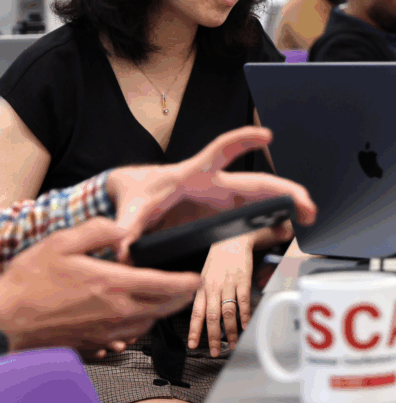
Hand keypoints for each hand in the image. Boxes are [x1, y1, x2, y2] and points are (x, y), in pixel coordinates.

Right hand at [0, 218, 199, 352]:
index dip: (188, 282)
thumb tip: (123, 230)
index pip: (166, 285)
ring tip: (162, 297)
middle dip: (182, 297)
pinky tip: (132, 314)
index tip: (199, 277)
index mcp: (114, 285)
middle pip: (165, 308)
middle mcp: (116, 312)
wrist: (3, 321)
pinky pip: (127, 337)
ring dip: (160, 311)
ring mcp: (106, 331)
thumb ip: (98, 230)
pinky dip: (137, 325)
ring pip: (148, 324)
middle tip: (189, 287)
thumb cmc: (28, 283)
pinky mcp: (94, 343)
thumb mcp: (61, 243)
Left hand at [108, 126, 316, 261]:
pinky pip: (257, 213)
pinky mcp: (228, 213)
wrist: (143, 193)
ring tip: (308, 217)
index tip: (266, 135)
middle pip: (257, 181)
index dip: (243, 141)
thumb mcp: (131, 207)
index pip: (220, 151)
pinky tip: (291, 227)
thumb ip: (126, 226)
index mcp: (194, 174)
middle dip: (284, 190)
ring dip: (287, 205)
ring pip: (263, 197)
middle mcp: (217, 184)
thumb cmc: (140, 193)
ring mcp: (226, 199)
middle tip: (307, 204)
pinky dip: (275, 218)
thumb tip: (122, 247)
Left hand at [188, 233, 256, 356]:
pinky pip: (243, 301)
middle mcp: (213, 288)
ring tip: (232, 343)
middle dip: (213, 337)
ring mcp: (228, 285)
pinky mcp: (243, 280)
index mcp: (202, 287)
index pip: (195, 313)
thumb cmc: (218, 258)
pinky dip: (244, 315)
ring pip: (227, 312)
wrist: (231, 239)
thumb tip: (200, 315)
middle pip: (212, 317)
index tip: (193, 345)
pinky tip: (245, 325)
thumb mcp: (204, 275)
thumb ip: (202, 294)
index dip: (194, 330)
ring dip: (230, 331)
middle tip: (214, 351)